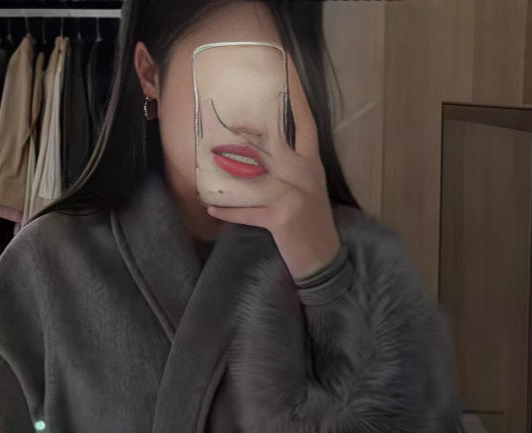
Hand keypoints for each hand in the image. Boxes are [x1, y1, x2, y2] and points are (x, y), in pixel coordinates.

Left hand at [205, 51, 340, 281]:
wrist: (323, 259)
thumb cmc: (311, 224)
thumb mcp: (309, 190)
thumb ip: (292, 168)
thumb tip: (260, 150)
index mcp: (312, 165)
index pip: (306, 125)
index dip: (296, 100)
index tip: (284, 74)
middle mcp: (305, 175)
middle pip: (275, 143)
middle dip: (250, 129)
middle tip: (228, 113)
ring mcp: (293, 196)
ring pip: (255, 177)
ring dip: (229, 169)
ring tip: (208, 159)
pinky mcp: (281, 219)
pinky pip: (248, 212)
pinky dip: (228, 211)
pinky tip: (210, 206)